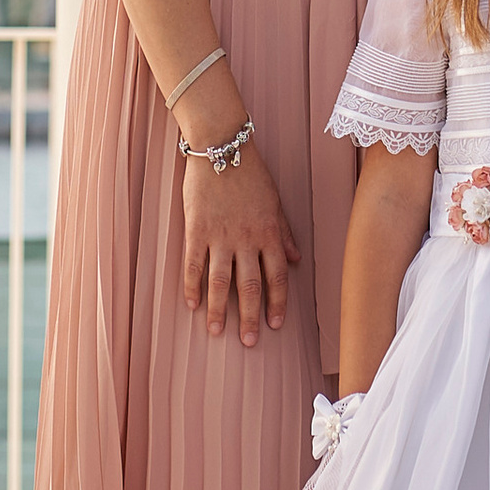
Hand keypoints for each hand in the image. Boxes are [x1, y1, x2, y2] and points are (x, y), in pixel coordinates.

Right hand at [181, 143, 302, 346]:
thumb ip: (284, 232)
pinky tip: (191, 304)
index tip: (275, 325)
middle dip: (250, 316)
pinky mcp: (197, 230)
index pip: (277, 276)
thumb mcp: (275, 201)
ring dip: (219, 310)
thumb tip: (297, 259)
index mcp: (269, 232)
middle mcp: (247, 239)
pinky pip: (194, 264)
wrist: (222, 146)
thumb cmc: (251, 172)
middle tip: (249, 342)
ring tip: (216, 332)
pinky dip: (192, 286)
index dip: (277, 302)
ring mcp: (220, 236)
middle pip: (250, 285)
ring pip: (221, 282)